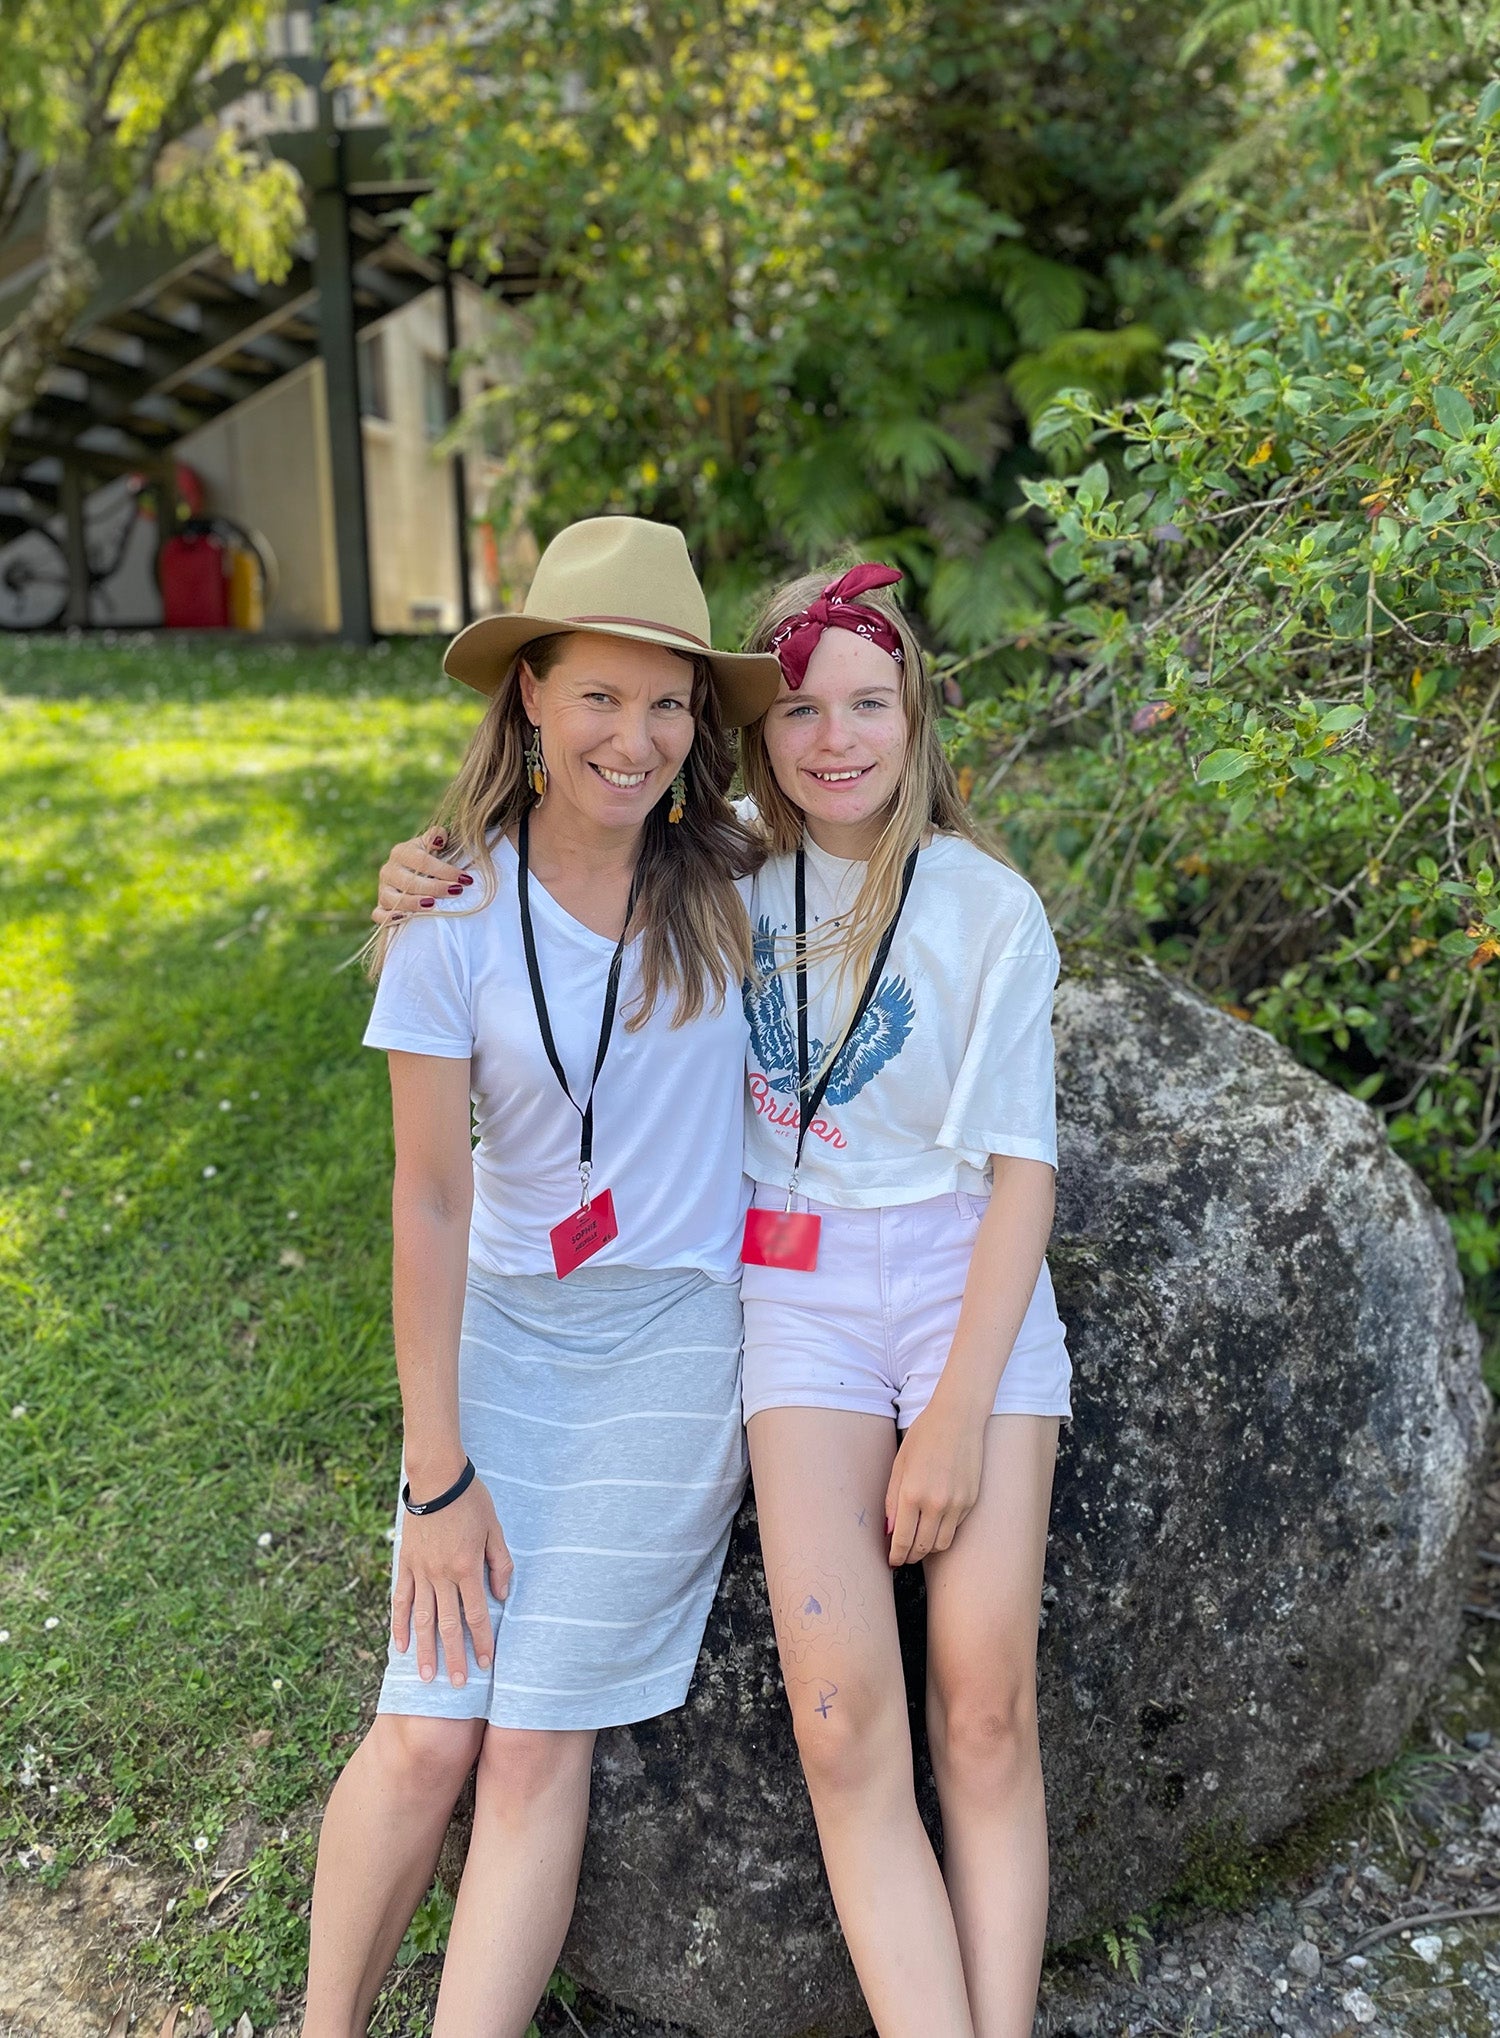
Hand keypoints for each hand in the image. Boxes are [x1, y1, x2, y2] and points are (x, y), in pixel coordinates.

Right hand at [372, 829, 471, 924]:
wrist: (411, 874)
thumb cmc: (427, 859)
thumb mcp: (432, 845)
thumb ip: (436, 837)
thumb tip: (439, 839)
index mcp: (401, 853)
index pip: (422, 861)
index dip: (445, 870)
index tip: (465, 878)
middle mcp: (389, 870)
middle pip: (409, 881)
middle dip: (435, 887)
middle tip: (456, 891)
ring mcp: (383, 889)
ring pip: (393, 899)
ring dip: (413, 903)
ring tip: (432, 905)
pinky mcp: (380, 907)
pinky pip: (379, 914)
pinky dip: (388, 917)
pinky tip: (403, 918)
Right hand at [391, 1478, 512, 1685]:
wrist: (436, 1478)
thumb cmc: (470, 1501)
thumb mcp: (495, 1529)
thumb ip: (500, 1564)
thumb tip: (502, 1596)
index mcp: (467, 1568)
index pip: (476, 1615)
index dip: (482, 1642)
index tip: (485, 1665)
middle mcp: (441, 1575)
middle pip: (448, 1625)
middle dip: (454, 1657)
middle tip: (457, 1686)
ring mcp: (420, 1571)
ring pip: (421, 1619)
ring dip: (425, 1650)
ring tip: (427, 1677)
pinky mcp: (405, 1564)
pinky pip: (401, 1599)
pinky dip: (399, 1624)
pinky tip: (400, 1646)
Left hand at [884, 1400, 984, 1565]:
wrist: (958, 1418)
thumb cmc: (924, 1436)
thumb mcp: (899, 1464)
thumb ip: (892, 1500)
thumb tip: (889, 1531)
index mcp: (912, 1493)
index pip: (902, 1539)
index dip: (896, 1555)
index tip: (892, 1562)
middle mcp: (936, 1503)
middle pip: (922, 1547)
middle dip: (910, 1556)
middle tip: (903, 1557)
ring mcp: (957, 1503)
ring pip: (942, 1544)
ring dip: (928, 1549)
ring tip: (918, 1544)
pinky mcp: (971, 1500)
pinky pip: (955, 1527)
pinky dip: (944, 1531)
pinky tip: (936, 1523)